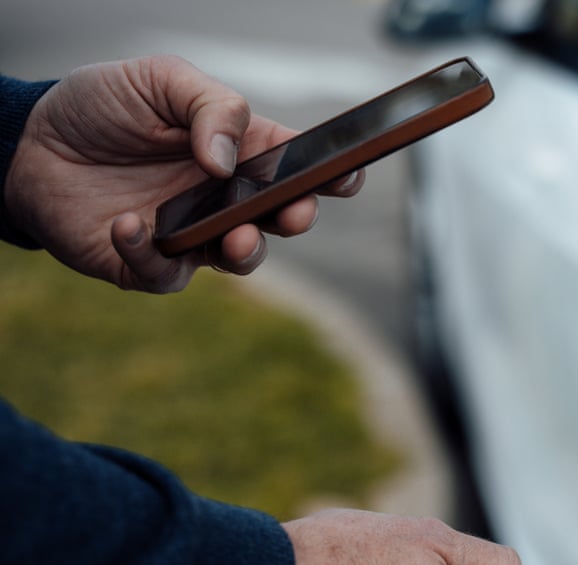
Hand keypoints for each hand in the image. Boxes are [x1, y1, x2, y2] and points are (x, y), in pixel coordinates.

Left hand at [3, 55, 364, 292]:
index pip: (299, 166)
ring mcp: (193, 235)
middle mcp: (226, 198)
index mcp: (241, 151)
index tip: (347, 175)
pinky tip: (129, 225)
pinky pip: (165, 274)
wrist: (30, 143)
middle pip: (282, 218)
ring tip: (236, 239)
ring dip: (247, 252)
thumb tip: (226, 162)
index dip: (332, 174)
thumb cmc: (103, 106)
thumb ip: (209, 107)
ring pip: (240, 258)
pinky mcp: (149, 264)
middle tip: (294, 211)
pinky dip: (150, 254)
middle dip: (297, 217)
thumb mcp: (160, 79)